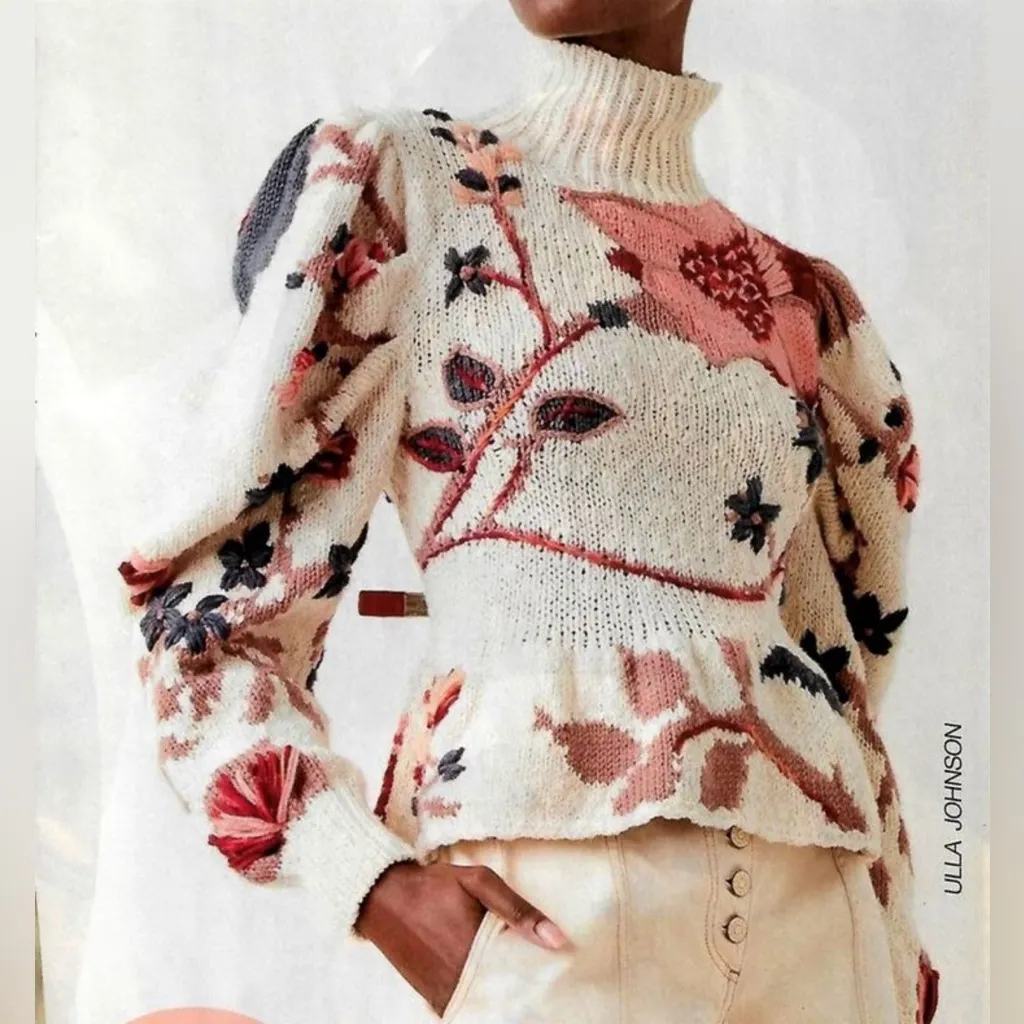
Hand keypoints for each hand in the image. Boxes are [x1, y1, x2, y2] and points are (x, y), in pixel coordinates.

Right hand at [354, 858, 568, 1015]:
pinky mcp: (432, 998)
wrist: (383, 898)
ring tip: (510, 974)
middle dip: (520, 983)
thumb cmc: (435, 885)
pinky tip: (485, 979)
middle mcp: (461, 977)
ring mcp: (445, 991)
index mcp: (477, 948)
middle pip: (506, 993)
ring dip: (499, 991)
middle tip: (531, 970)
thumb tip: (558, 939)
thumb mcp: (478, 883)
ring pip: (486, 1003)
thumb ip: (517, 909)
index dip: (538, 972)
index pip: (523, 975)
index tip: (550, 966)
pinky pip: (464, 1005)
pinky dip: (478, 997)